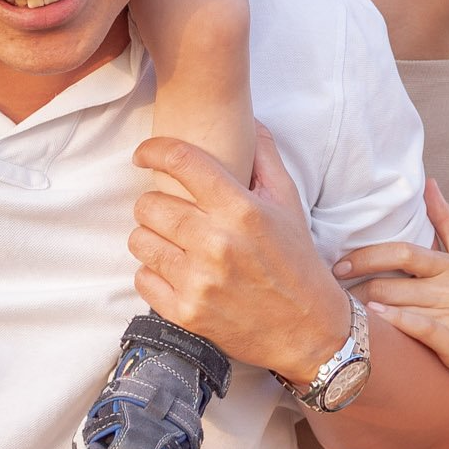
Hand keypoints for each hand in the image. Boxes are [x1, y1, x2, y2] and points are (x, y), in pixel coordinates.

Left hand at [129, 123, 349, 383]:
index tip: (144, 153)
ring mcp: (199, 281)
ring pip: (139, 240)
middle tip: (167, 208)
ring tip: (169, 239)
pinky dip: (153, 273)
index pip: (181, 161)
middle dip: (153, 201)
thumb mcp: (290, 203)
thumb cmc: (298, 261)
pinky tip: (175, 270)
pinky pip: (142, 278)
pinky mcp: (186, 313)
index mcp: (242, 209)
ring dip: (150, 236)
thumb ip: (264, 157)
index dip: (154, 149)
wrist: (309, 330)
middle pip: (149, 203)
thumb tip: (248, 118)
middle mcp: (217, 243)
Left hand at [333, 179, 448, 395]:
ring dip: (364, 308)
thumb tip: (429, 182)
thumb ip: (446, 221)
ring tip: (339, 313)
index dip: (365, 256)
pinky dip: (394, 323)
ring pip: (397, 305)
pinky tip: (374, 322)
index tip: (338, 264)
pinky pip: (419, 328)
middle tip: (330, 292)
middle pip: (390, 281)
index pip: (400, 252)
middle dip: (356, 286)